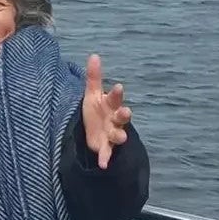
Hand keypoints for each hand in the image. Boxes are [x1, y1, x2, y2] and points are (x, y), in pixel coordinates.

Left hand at [82, 54, 131, 169]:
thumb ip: (93, 76)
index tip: (117, 86)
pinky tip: (103, 164)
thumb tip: (94, 55)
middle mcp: (114, 119)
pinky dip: (105, 158)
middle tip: (126, 111)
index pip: (115, 97)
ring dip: (120, 135)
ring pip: (119, 134)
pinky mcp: (105, 147)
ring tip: (122, 137)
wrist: (93, 130)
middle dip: (124, 114)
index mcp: (110, 105)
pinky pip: (107, 153)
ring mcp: (111, 133)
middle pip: (122, 116)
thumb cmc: (96, 109)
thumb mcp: (91, 93)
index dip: (116, 93)